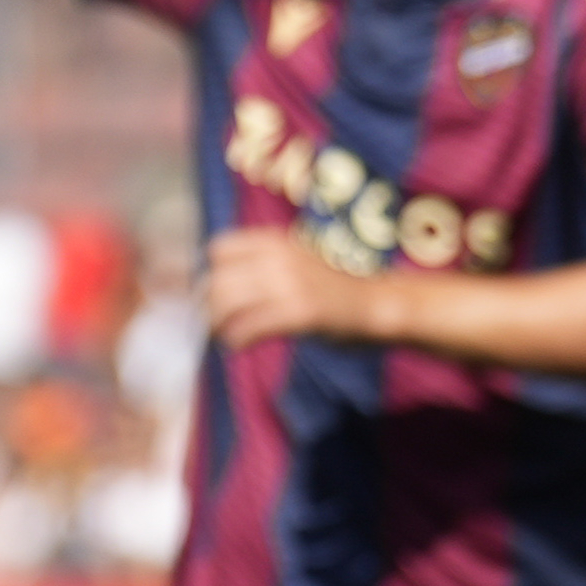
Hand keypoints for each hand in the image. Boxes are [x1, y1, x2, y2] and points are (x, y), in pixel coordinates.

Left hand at [204, 228, 375, 348]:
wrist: (377, 302)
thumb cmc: (332, 286)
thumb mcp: (293, 259)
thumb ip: (260, 264)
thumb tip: (213, 283)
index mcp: (274, 241)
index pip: (218, 249)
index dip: (211, 273)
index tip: (213, 294)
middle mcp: (278, 258)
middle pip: (218, 280)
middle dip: (208, 305)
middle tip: (211, 323)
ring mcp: (289, 285)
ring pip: (227, 303)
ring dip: (216, 324)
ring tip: (220, 336)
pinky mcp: (300, 313)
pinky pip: (250, 327)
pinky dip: (236, 339)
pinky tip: (237, 345)